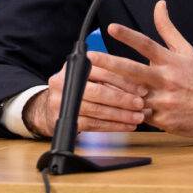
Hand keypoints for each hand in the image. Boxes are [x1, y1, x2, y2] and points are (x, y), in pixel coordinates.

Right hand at [22, 61, 147, 137]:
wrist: (50, 106)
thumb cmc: (80, 88)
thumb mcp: (90, 75)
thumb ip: (109, 75)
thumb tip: (140, 83)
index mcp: (75, 65)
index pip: (103, 72)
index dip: (125, 81)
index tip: (142, 89)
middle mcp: (64, 81)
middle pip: (99, 92)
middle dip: (123, 99)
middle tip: (140, 104)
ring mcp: (61, 102)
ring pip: (97, 110)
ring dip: (120, 115)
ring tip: (138, 117)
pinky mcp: (64, 120)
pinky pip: (92, 125)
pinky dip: (112, 126)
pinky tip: (126, 126)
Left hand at [88, 0, 192, 135]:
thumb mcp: (185, 50)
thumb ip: (167, 28)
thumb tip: (159, 5)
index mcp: (170, 61)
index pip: (147, 44)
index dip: (128, 35)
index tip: (111, 27)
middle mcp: (166, 79)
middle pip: (134, 70)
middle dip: (111, 63)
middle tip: (92, 57)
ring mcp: (163, 100)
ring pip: (132, 95)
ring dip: (112, 90)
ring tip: (91, 84)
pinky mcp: (161, 120)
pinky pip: (137, 114)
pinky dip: (124, 111)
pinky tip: (108, 107)